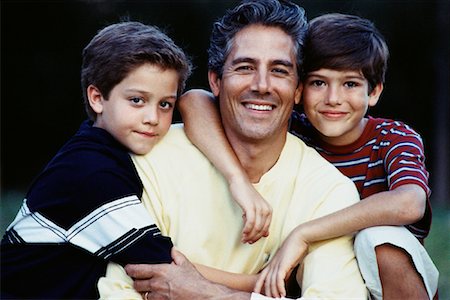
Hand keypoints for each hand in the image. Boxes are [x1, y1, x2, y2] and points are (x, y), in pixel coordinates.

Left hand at [125, 248, 250, 299]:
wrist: (202, 296)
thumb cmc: (194, 281)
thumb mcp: (185, 264)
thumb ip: (176, 255)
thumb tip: (171, 249)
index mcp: (160, 271)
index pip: (137, 270)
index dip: (130, 269)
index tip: (128, 268)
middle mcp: (156, 284)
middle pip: (136, 284)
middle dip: (136, 281)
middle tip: (139, 279)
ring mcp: (158, 296)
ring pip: (143, 294)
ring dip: (144, 291)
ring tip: (149, 288)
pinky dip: (152, 298)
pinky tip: (157, 295)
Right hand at [229, 175, 271, 243]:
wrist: (239, 182)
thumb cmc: (246, 195)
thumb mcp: (255, 208)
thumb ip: (261, 220)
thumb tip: (266, 234)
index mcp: (269, 210)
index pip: (266, 229)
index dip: (258, 237)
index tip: (251, 241)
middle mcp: (266, 209)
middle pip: (261, 230)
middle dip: (254, 238)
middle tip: (246, 241)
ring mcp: (259, 208)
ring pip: (256, 228)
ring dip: (249, 235)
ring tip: (243, 239)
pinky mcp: (251, 207)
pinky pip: (251, 223)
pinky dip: (247, 230)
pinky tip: (243, 233)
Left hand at [253, 229, 307, 296]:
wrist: (299, 238)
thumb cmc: (294, 249)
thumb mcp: (288, 263)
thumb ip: (285, 272)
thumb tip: (284, 280)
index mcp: (272, 263)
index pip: (261, 277)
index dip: (258, 285)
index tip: (256, 293)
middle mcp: (272, 264)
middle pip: (265, 282)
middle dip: (267, 293)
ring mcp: (277, 264)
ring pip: (272, 282)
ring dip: (275, 293)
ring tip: (278, 299)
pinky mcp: (283, 265)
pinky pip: (279, 279)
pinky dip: (280, 288)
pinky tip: (283, 293)